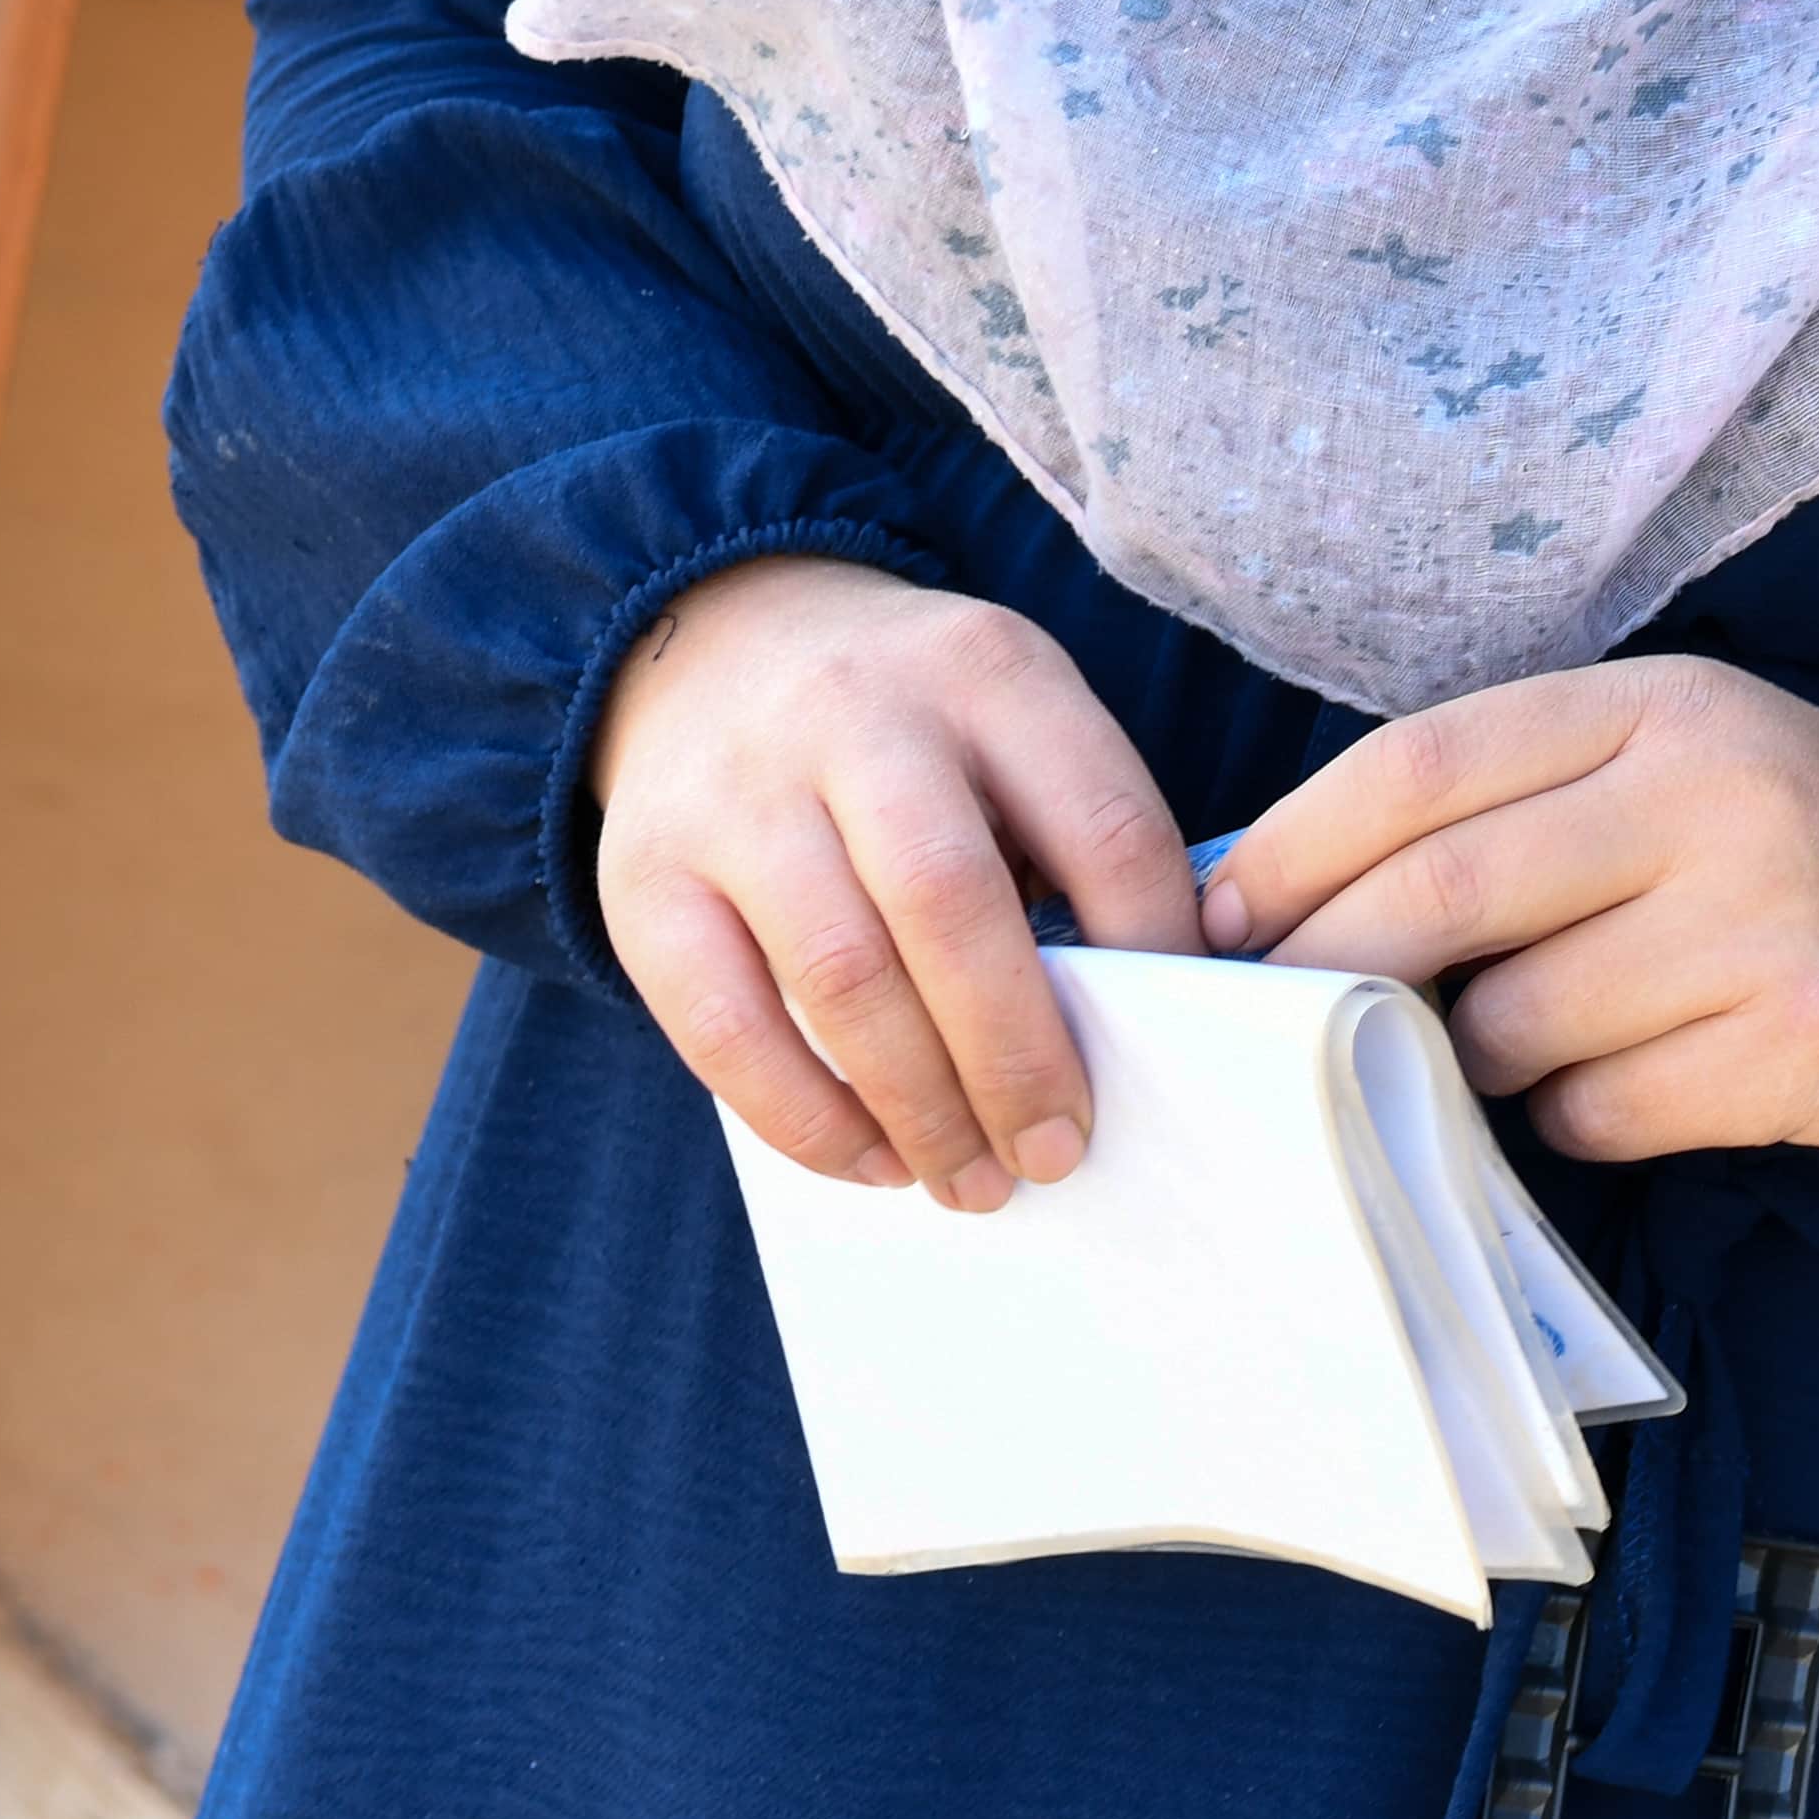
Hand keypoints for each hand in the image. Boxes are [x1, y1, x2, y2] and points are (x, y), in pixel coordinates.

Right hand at [584, 556, 1197, 1208]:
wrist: (711, 639)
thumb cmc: (907, 721)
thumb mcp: (1006, 714)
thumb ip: (1066, 832)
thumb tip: (1132, 1018)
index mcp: (985, 672)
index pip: (1100, 822)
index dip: (1150, 946)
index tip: (1173, 1039)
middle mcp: (857, 719)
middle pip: (954, 907)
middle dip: (1017, 1056)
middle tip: (1058, 1152)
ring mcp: (739, 797)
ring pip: (842, 977)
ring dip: (920, 1105)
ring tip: (972, 1178)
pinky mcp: (645, 878)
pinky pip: (726, 1027)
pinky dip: (807, 1117)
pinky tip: (872, 1159)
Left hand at [1195, 661, 1818, 1161]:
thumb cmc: (1811, 840)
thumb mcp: (1680, 759)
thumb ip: (1514, 801)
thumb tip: (1273, 887)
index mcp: (1664, 703)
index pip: (1423, 764)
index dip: (1293, 846)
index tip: (1213, 916)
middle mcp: (1716, 796)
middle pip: (1439, 897)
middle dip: (1327, 968)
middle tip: (1272, 1019)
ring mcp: (1766, 927)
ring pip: (1510, 1027)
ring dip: (1478, 1056)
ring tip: (1535, 1034)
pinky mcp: (1801, 1050)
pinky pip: (1599, 1114)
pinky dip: (1580, 1114)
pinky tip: (1641, 1077)